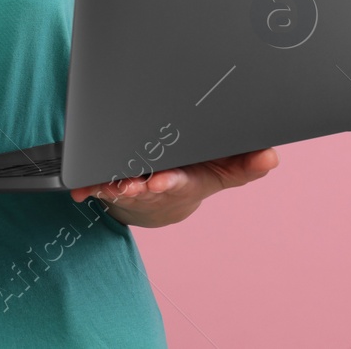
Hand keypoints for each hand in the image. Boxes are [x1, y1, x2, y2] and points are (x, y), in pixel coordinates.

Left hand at [67, 147, 278, 227]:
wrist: (164, 195)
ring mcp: (133, 185)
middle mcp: (155, 185)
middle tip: (127, 184)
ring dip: (111, 188)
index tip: (161, 181)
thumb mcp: (224, 171)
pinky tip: (79, 189)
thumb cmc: (196, 174)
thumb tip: (271, 155)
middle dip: (136, 186)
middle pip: (144, 187)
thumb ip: (247, 164)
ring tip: (103, 186)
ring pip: (120, 188)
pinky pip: (98, 184)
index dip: (168, 182)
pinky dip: (88, 186)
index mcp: (182, 180)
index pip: (177, 182)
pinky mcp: (112, 182)